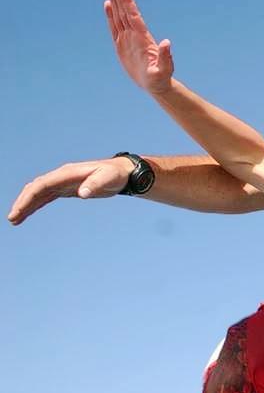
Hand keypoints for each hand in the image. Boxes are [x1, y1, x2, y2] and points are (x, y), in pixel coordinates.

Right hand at [7, 157, 133, 224]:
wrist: (123, 172)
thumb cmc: (116, 175)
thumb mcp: (109, 178)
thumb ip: (96, 184)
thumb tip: (82, 193)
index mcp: (67, 173)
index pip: (42, 185)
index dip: (29, 197)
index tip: (19, 210)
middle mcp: (61, 177)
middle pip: (35, 189)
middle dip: (22, 203)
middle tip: (12, 218)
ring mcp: (63, 183)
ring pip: (38, 193)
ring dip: (26, 205)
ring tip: (14, 220)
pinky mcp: (67, 189)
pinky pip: (46, 197)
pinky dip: (36, 204)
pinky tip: (28, 213)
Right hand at [104, 0, 172, 94]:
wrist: (156, 85)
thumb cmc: (161, 79)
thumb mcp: (164, 69)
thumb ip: (165, 56)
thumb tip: (167, 42)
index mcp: (143, 38)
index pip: (133, 15)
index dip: (127, 1)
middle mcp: (135, 35)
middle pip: (125, 11)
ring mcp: (128, 39)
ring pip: (119, 16)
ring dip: (115, 1)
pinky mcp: (122, 45)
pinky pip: (114, 27)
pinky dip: (110, 15)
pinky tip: (107, 4)